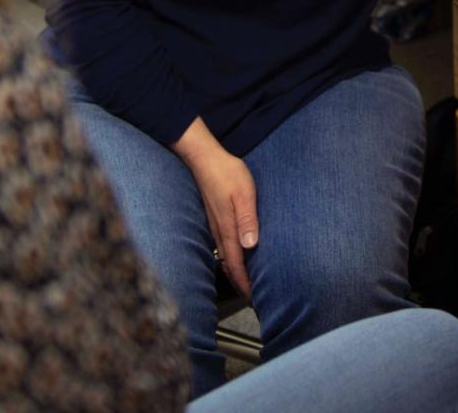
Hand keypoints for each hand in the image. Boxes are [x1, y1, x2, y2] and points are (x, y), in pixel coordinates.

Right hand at [172, 118, 258, 295]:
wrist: (204, 158)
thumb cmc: (227, 172)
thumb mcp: (245, 193)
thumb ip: (248, 218)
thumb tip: (250, 245)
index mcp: (228, 228)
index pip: (236, 263)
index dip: (244, 282)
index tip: (253, 299)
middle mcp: (219, 231)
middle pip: (228, 264)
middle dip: (239, 282)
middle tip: (251, 298)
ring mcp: (214, 225)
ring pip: (224, 256)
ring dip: (234, 271)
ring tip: (244, 283)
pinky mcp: (214, 217)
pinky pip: (222, 245)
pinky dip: (229, 257)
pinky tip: (235, 257)